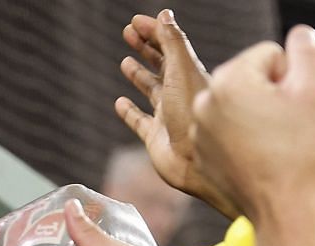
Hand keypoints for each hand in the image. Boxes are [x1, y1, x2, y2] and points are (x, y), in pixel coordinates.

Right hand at [116, 10, 228, 212]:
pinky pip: (138, 121)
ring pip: (150, 90)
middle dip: (145, 47)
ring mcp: (166, 115)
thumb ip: (173, 43)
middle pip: (160, 64)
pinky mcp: (155, 137)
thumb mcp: (183, 71)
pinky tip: (119, 103)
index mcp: (188, 75)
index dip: (153, 32)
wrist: (195, 162)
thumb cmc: (193, 115)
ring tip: (125, 62)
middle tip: (129, 33)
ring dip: (139, 75)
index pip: (170, 46)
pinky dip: (128, 112)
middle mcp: (178, 94)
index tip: (135, 22)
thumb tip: (164, 14)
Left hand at [190, 26, 314, 226]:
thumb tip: (299, 37)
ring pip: (239, 107)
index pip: (269, 55)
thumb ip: (306, 50)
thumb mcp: (314, 90)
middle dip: (272, 95)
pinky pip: (229, 133)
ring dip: (259, 117)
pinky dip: (245, 140)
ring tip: (276, 146)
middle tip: (288, 128)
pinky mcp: (203, 156)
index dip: (292, 79)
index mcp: (229, 80)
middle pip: (250, 79)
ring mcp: (200, 132)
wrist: (286, 213)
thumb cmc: (302, 154)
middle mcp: (205, 103)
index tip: (295, 107)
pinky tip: (262, 160)